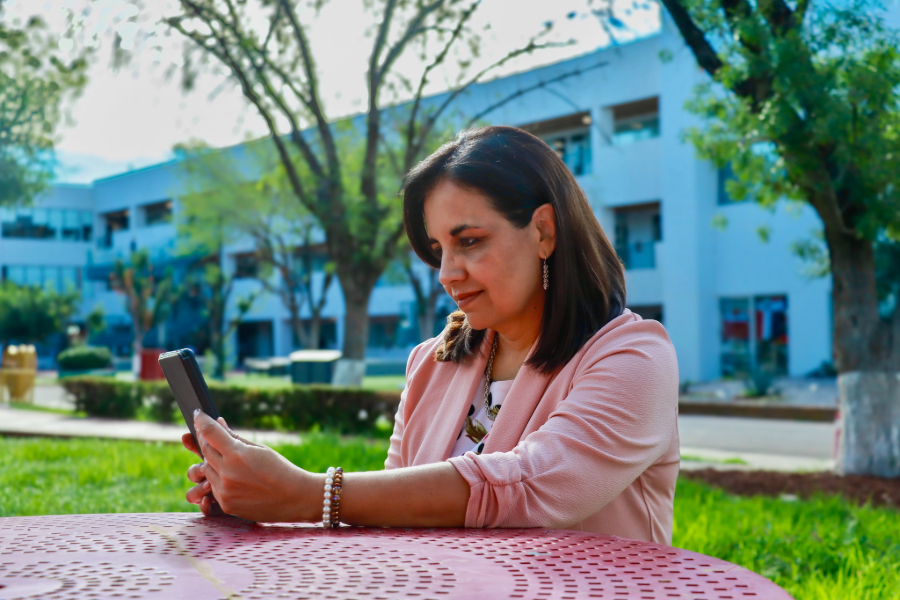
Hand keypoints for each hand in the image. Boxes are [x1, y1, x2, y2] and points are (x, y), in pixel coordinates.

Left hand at [186, 411, 318, 522]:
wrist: (295, 498)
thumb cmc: (280, 469)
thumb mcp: (259, 449)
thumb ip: (235, 437)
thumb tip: (219, 423)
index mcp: (237, 454)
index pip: (210, 432)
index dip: (201, 420)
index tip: (197, 413)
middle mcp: (227, 473)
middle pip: (204, 450)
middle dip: (204, 439)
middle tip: (205, 431)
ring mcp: (224, 491)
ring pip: (206, 470)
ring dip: (211, 460)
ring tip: (225, 456)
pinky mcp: (226, 505)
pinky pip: (213, 487)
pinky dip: (218, 478)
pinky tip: (232, 475)